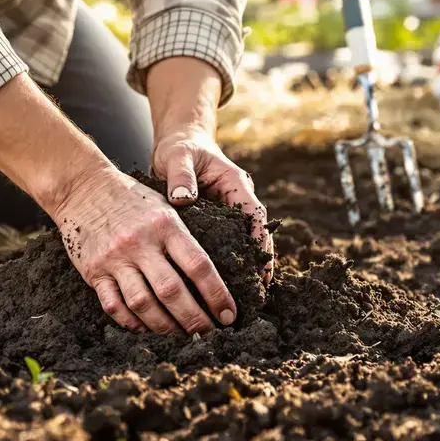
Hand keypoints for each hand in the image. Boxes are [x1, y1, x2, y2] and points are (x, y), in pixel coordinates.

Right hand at [51, 165, 237, 334]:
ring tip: (181, 336)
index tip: (229, 315)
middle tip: (208, 334)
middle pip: (172, 291)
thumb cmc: (131, 199)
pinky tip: (147, 330)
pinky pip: (114, 306)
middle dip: (194, 319)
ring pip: (143, 303)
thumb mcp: (164, 206)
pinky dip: (132, 323)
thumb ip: (184, 237)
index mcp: (165, 225)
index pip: (198, 265)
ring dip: (165, 327)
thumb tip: (214, 276)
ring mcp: (115, 259)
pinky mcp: (93, 271)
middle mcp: (140, 243)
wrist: (82, 188)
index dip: (217, 295)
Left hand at [145, 58, 273, 280]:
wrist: (178, 142)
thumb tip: (182, 198)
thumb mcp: (177, 157)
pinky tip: (220, 287)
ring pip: (243, 242)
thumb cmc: (179, 148)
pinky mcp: (217, 221)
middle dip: (258, 262)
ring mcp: (228, 212)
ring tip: (243, 297)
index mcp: (235, 183)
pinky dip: (226, 263)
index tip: (262, 266)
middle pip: (255, 235)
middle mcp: (237, 200)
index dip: (261, 242)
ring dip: (244, 267)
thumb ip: (180, 176)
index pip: (255, 215)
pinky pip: (226, 244)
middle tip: (257, 293)